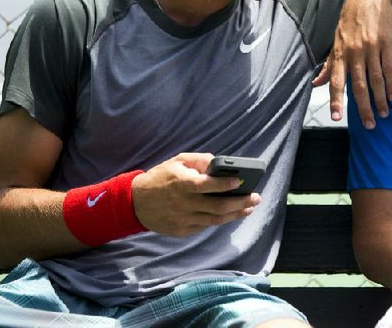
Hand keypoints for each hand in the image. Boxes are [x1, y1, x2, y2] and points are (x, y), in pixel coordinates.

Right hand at [131, 152, 260, 236]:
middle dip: (240, 202)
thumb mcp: (177, 162)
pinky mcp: (182, 231)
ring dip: (235, 214)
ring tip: (249, 208)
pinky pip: (205, 226)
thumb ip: (199, 161)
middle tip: (255, 197)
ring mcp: (183, 219)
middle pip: (218, 206)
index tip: (241, 182)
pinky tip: (231, 214)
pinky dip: (220, 220)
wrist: (135, 202)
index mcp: (181, 183)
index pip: (207, 185)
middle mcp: (183, 203)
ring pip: (215, 220)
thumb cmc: (160, 178)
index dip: (226, 185)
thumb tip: (219, 164)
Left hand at [313, 0, 391, 128]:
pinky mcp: (387, 43)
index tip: (336, 117)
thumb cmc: (351, 19)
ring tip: (384, 114)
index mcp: (340, 53)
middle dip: (364, 108)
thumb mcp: (336, 40)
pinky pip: (390, 68)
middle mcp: (355, 52)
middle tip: (370, 125)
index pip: (336, 81)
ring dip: (381, 100)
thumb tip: (316, 83)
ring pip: (376, 80)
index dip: (336, 100)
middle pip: (359, 86)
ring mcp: (372, 48)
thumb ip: (328, 64)